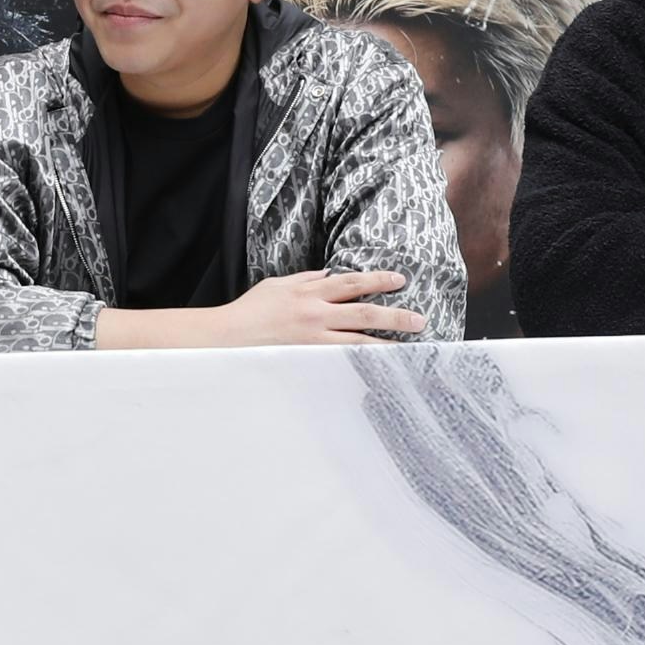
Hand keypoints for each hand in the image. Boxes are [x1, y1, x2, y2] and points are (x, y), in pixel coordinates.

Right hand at [209, 269, 425, 346]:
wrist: (225, 338)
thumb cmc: (248, 311)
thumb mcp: (276, 286)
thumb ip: (304, 280)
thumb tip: (328, 275)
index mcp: (308, 291)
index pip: (351, 282)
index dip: (378, 279)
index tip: (399, 280)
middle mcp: (315, 314)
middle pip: (364, 311)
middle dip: (395, 315)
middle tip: (419, 320)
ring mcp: (312, 339)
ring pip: (358, 341)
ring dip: (387, 344)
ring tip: (410, 348)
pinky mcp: (307, 359)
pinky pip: (342, 362)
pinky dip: (363, 364)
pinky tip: (380, 369)